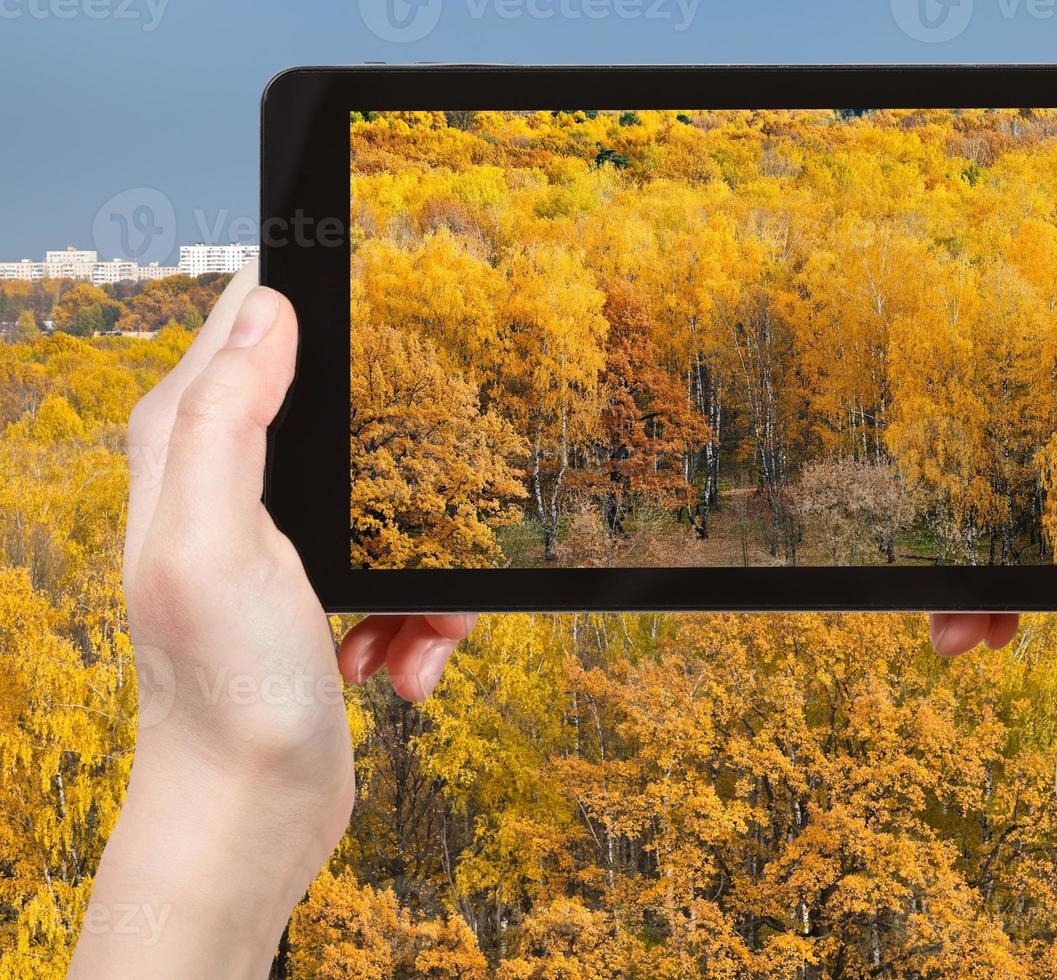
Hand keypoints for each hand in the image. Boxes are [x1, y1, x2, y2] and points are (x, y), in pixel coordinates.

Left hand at [71, 265, 474, 977]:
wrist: (252, 808)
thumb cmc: (224, 687)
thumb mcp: (216, 538)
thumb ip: (228, 417)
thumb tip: (267, 306)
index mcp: (189, 447)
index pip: (246, 323)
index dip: (311, 300)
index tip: (382, 295)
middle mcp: (229, 485)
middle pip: (346, 414)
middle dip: (406, 467)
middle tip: (426, 510)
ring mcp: (281, 543)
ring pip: (394, 503)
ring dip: (425, 569)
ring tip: (410, 629)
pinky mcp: (326, 594)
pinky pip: (405, 576)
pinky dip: (418, 620)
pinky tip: (398, 662)